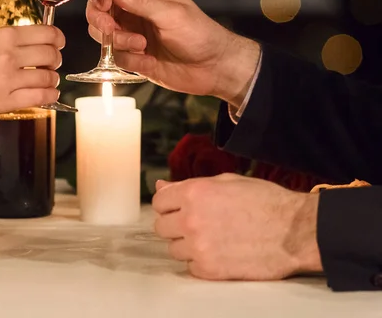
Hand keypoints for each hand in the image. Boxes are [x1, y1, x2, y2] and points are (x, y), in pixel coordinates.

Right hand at [0, 25, 64, 116]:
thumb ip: (7, 39)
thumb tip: (32, 41)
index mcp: (3, 36)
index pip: (47, 34)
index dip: (58, 38)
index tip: (58, 42)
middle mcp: (9, 57)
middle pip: (51, 55)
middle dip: (56, 59)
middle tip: (52, 62)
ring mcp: (7, 80)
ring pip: (49, 78)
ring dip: (53, 79)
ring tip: (48, 79)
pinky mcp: (5, 102)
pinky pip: (40, 98)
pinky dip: (50, 95)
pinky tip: (48, 93)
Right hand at [86, 0, 259, 105]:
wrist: (213, 67)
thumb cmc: (199, 33)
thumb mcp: (171, 13)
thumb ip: (139, 2)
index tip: (105, 5)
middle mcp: (134, 11)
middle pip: (99, 9)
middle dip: (100, 19)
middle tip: (111, 28)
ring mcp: (132, 34)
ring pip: (103, 34)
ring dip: (118, 41)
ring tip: (141, 46)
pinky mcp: (134, 56)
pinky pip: (116, 57)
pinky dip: (129, 59)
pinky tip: (148, 61)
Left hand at [152, 174, 322, 280]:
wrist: (295, 231)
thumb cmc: (264, 201)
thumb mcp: (225, 181)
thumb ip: (188, 185)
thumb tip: (161, 185)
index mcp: (194, 193)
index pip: (159, 201)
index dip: (169, 204)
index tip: (179, 207)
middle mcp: (191, 219)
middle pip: (161, 227)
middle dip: (175, 224)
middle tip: (195, 223)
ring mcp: (199, 246)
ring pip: (174, 248)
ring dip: (186, 244)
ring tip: (211, 238)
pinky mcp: (210, 270)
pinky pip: (190, 267)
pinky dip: (200, 261)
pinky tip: (218, 252)